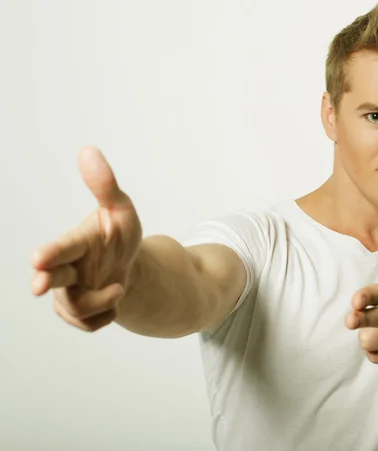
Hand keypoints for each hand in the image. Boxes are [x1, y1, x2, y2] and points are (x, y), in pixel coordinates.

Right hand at [31, 147, 142, 331]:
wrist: (128, 265)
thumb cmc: (120, 236)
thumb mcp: (122, 212)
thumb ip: (106, 186)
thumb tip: (88, 150)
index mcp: (78, 243)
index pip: (63, 248)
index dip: (51, 253)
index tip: (38, 257)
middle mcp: (67, 268)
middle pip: (53, 278)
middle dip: (46, 279)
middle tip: (37, 285)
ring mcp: (70, 291)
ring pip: (78, 307)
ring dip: (103, 300)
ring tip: (120, 286)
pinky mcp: (77, 312)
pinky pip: (91, 324)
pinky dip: (108, 314)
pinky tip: (112, 299)